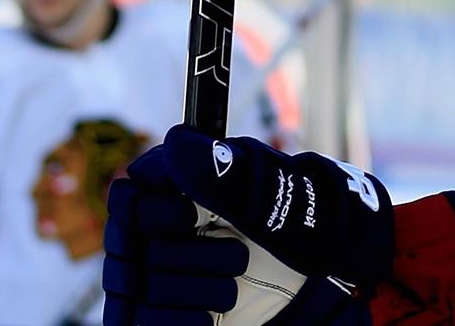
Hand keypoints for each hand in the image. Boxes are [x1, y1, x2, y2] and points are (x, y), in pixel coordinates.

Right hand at [104, 126, 392, 325]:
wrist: (327, 273)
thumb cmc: (298, 220)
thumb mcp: (272, 191)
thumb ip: (224, 171)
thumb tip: (176, 147)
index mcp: (177, 187)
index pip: (127, 196)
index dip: (153, 210)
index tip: (188, 217)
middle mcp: (157, 230)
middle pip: (129, 245)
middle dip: (188, 255)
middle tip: (237, 257)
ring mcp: (153, 274)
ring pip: (135, 286)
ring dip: (191, 288)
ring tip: (232, 285)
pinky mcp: (158, 315)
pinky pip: (136, 322)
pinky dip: (175, 320)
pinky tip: (209, 315)